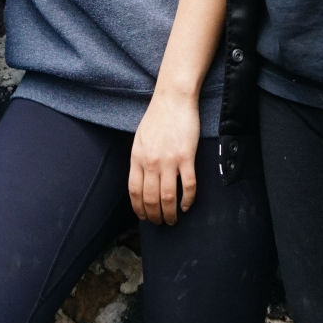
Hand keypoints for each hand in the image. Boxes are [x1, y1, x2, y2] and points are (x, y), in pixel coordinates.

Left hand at [129, 89, 199, 225]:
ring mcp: (169, 160)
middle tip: (160, 223)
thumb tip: (142, 180)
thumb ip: (140, 159)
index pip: (134, 191)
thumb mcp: (140, 139)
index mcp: (137, 158)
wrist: (173, 99)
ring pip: (168, 197)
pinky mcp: (186, 157)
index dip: (139, 208)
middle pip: (150, 198)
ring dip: (170, 213)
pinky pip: (188, 186)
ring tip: (172, 220)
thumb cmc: (157, 118)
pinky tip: (186, 206)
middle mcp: (151, 162)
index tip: (144, 217)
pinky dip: (187, 200)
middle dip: (154, 215)